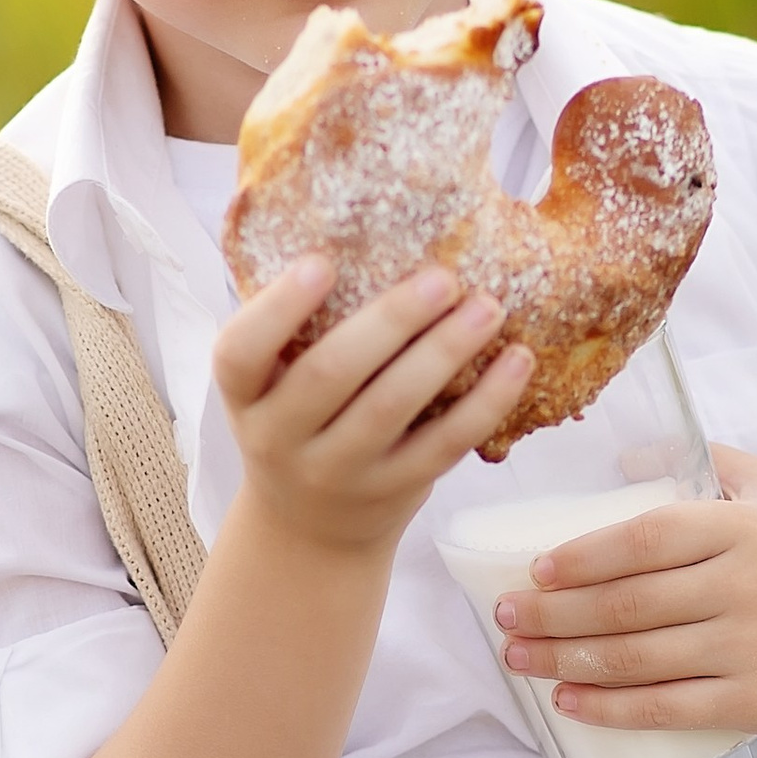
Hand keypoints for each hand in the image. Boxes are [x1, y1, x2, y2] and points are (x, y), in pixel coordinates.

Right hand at [212, 255, 533, 563]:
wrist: (309, 532)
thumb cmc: (299, 428)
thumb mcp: (271, 387)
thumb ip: (297, 330)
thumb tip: (363, 225)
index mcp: (245, 399)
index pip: (240, 354)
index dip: (278, 308)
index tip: (323, 262)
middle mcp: (281, 439)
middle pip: (329, 377)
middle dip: (390, 322)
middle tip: (443, 277)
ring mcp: (339, 473)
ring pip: (391, 409)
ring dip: (444, 353)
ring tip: (488, 306)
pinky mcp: (394, 492)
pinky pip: (444, 445)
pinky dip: (485, 403)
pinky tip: (516, 361)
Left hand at [492, 446, 756, 737]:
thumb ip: (709, 463)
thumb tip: (624, 458)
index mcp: (742, 528)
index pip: (647, 539)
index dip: (585, 556)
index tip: (537, 567)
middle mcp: (743, 587)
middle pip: (629, 604)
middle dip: (554, 613)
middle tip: (505, 616)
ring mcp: (748, 649)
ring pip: (638, 658)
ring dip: (566, 661)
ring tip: (519, 658)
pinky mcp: (752, 703)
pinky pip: (666, 708)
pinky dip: (610, 709)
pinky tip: (568, 702)